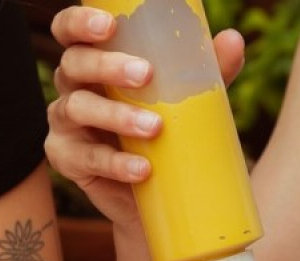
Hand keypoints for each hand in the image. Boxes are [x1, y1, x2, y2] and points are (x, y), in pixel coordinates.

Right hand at [46, 6, 244, 224]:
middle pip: (74, 64)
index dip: (79, 22)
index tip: (109, 25)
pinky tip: (142, 169)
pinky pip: (87, 158)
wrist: (159, 198)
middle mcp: (72, 88)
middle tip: (146, 74)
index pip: (70, 31)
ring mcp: (65, 125)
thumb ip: (206, 71)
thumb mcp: (187, 101)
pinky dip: (116, 163)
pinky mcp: (67, 160)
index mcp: (92, 63)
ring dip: (117, 116)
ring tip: (154, 128)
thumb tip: (234, 40)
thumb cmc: (166, 135)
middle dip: (107, 66)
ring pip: (78, 108)